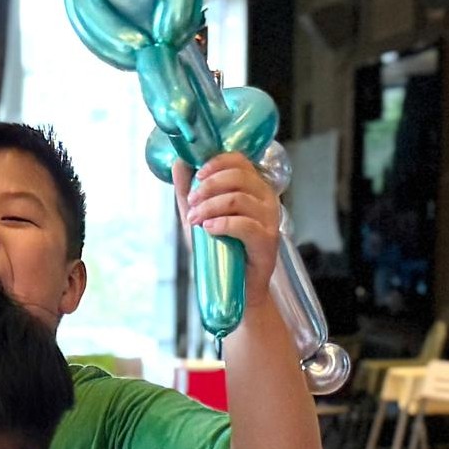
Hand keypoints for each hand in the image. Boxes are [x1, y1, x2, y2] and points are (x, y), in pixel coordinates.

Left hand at [173, 153, 282, 306]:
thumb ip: (188, 190)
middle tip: (192, 202)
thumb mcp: (199, 215)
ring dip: (210, 207)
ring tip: (195, 220)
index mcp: (253, 188)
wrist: (236, 287)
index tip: (198, 175)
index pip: (240, 161)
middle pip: (238, 177)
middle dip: (208, 187)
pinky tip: (208, 229)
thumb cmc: (220, 249)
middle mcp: (266, 199)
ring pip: (238, 199)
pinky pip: (245, 225)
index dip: (217, 163)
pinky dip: (222, 224)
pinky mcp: (267, 241)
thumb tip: (179, 162)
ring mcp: (269, 220)